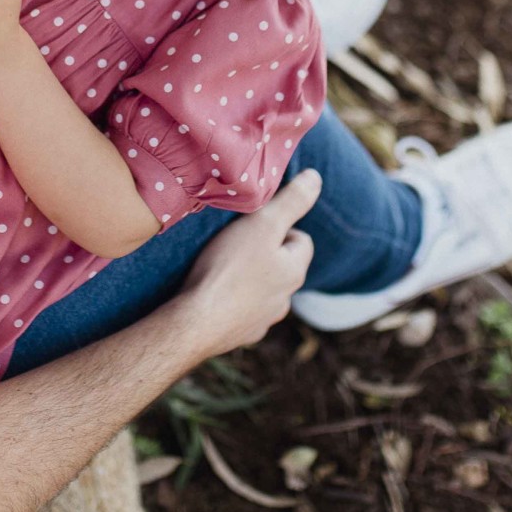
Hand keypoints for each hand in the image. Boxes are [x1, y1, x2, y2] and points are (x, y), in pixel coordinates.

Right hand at [172, 170, 320, 357]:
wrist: (196, 323)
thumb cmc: (228, 269)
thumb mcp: (261, 224)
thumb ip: (291, 201)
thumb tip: (316, 178)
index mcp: (294, 271)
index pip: (302, 240)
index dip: (280, 226)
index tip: (254, 224)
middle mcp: (284, 299)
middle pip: (282, 266)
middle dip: (264, 253)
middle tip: (235, 243)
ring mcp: (263, 320)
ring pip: (264, 291)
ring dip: (250, 279)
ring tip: (222, 268)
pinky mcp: (241, 334)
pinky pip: (243, 311)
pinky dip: (234, 301)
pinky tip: (213, 294)